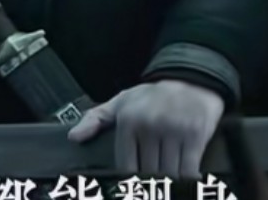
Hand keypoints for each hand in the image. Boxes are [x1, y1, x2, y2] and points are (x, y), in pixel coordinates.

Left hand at [67, 80, 223, 179]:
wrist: (191, 80)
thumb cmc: (152, 97)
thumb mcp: (121, 102)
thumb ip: (95, 119)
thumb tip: (73, 137)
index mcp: (128, 120)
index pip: (126, 168)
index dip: (130, 184)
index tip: (134, 188)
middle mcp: (149, 125)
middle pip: (148, 174)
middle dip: (151, 185)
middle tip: (153, 186)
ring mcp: (173, 130)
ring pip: (169, 176)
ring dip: (169, 184)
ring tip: (165, 185)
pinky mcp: (194, 135)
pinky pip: (189, 171)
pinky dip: (187, 181)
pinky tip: (184, 182)